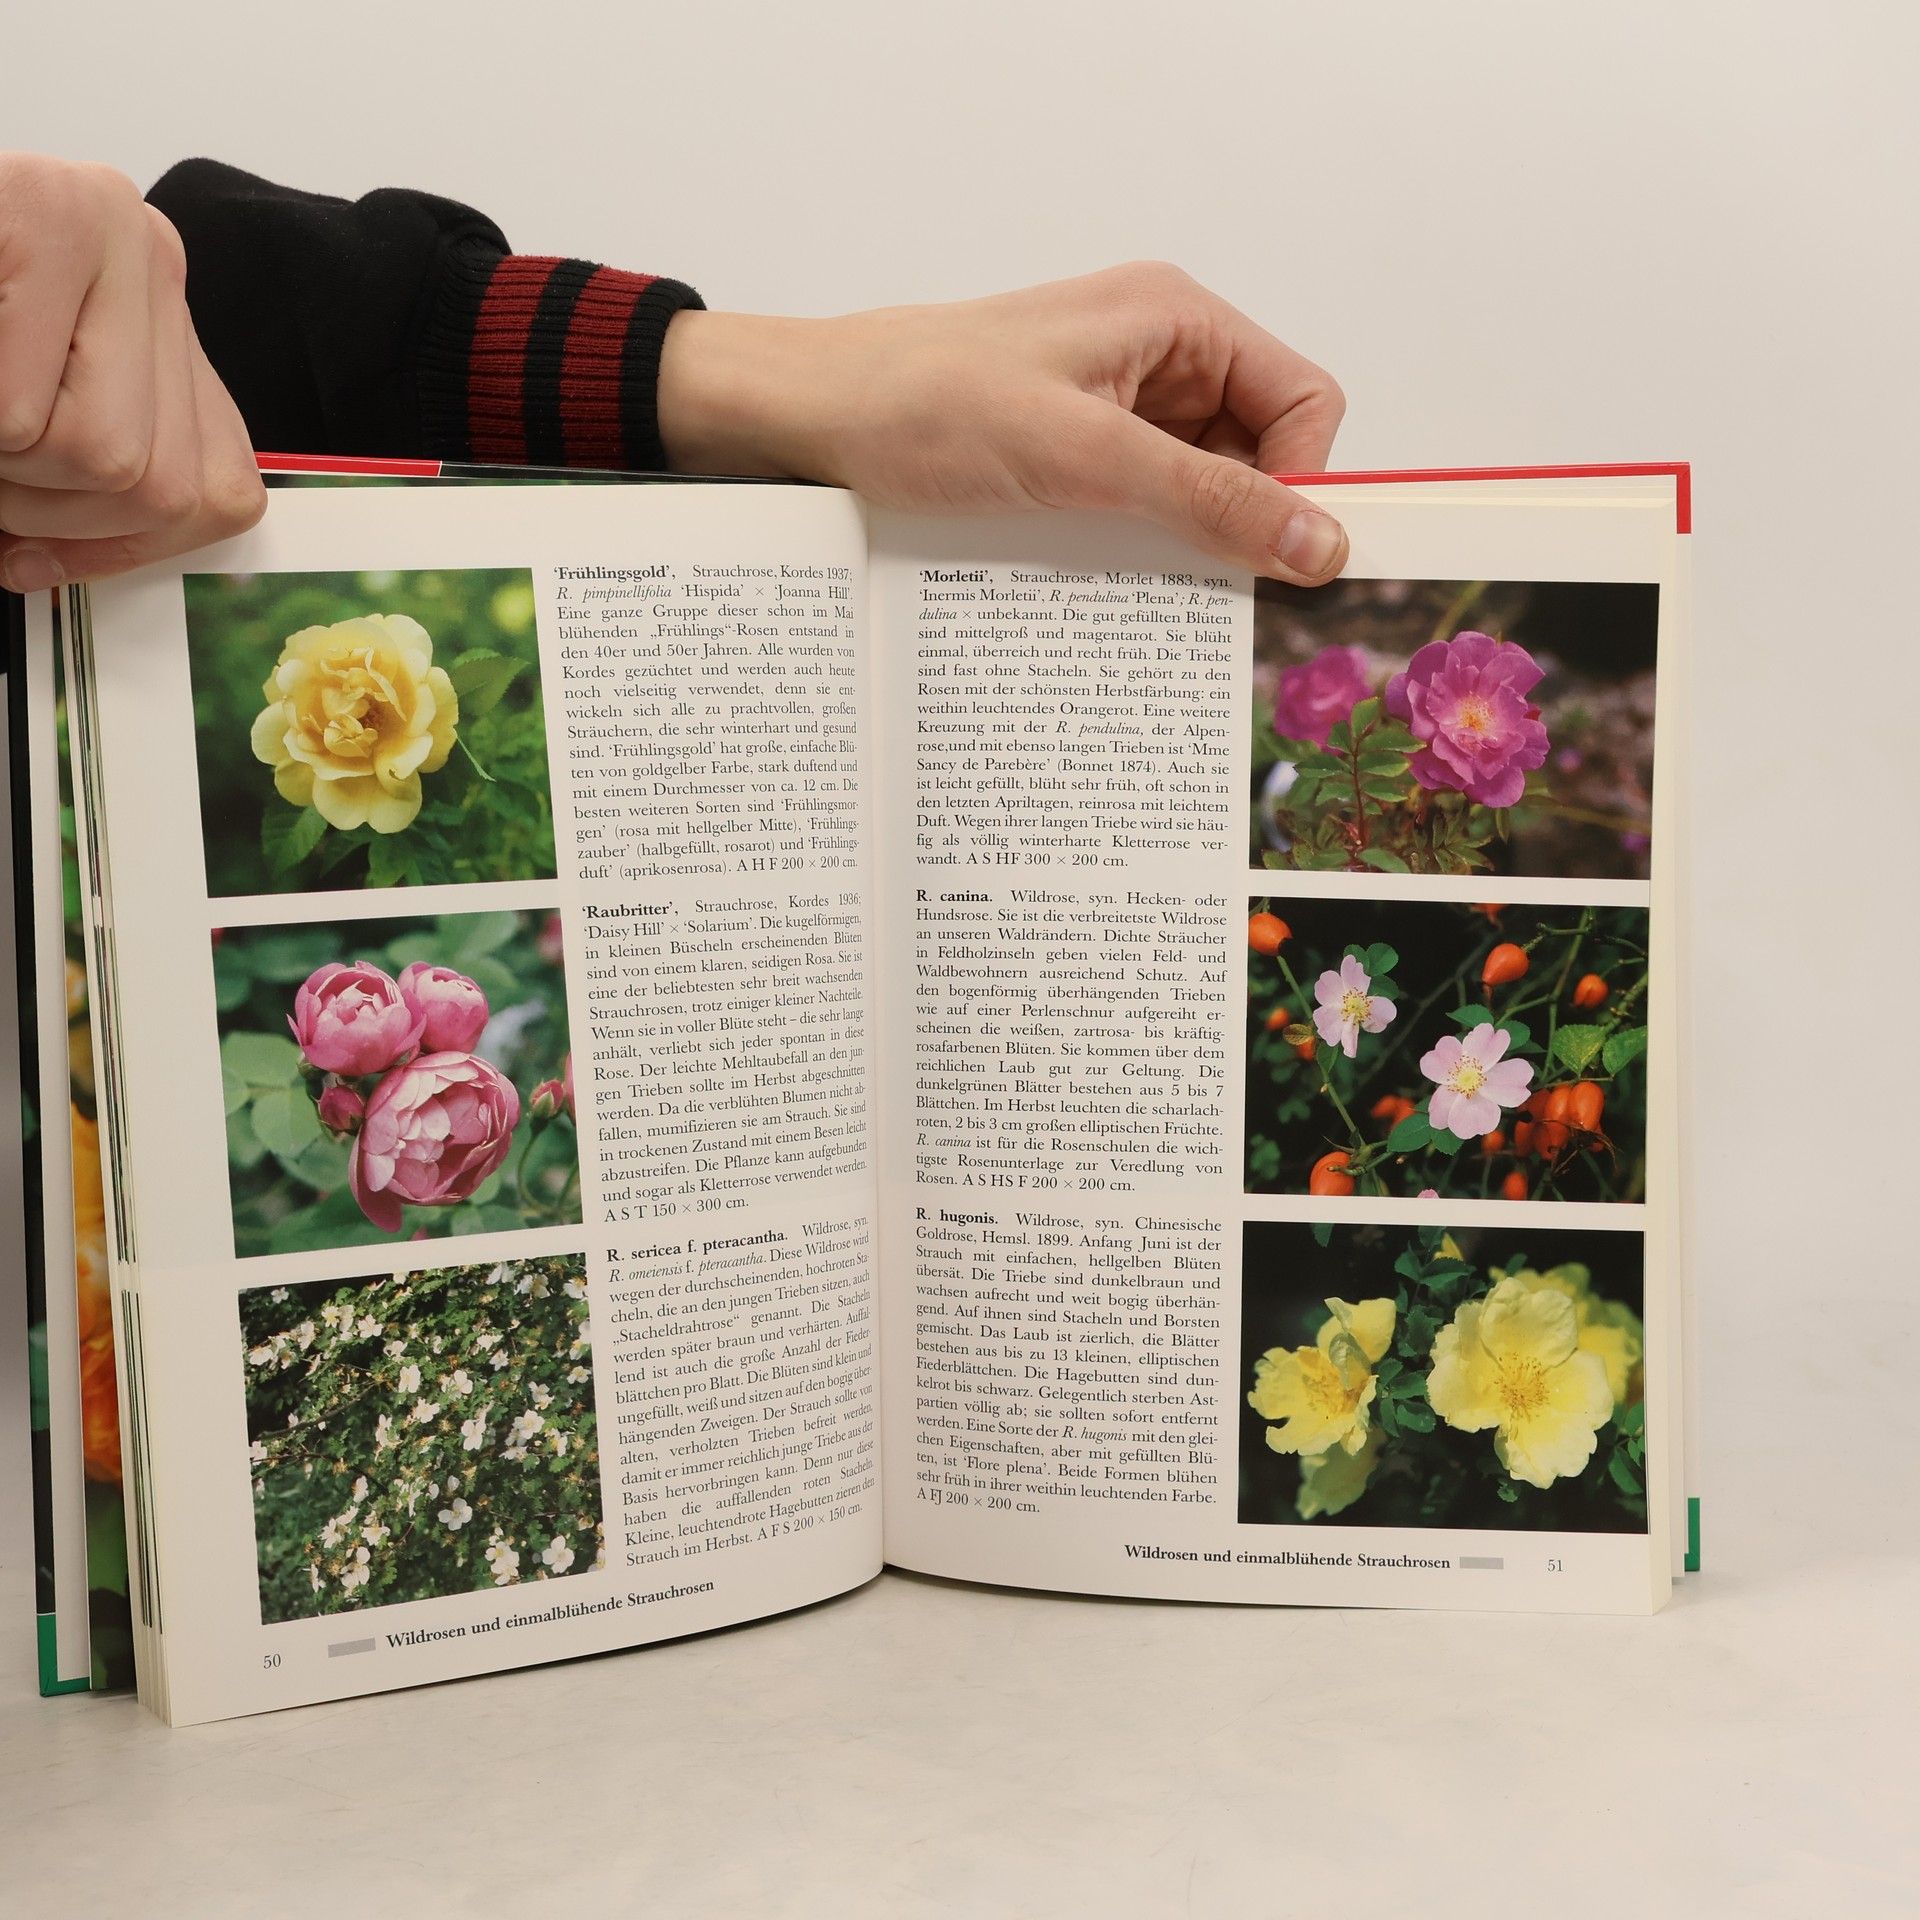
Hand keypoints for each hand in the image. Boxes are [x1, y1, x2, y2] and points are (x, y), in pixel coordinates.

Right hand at [0, 153, 264, 593]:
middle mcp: (152, 256)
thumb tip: (41, 564)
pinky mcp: (43, 213)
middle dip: (48, 515)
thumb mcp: (22, 394)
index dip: (120, 549)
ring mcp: (107, 225)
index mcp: (160, 308)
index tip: (34, 551)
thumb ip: (74, 469)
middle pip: (158, 485)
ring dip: (6, 474)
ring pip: (101, 456)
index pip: (218, 489)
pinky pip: (20, 412)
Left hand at [658, 261, 1347, 582]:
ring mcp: (1112, 406)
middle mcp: (1156, 355)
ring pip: (1196, 489)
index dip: (1300, 478)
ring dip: (1178, 539)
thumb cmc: (926, 406)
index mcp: (1176, 319)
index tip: (1266, 554)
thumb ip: (1209, 499)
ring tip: (1117, 564)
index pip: (1304, 400)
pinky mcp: (1070, 453)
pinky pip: (1137, 506)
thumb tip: (1323, 541)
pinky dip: (1130, 544)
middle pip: (1256, 451)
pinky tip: (1090, 567)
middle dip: (1235, 517)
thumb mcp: (1083, 456)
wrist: (808, 419)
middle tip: (1187, 576)